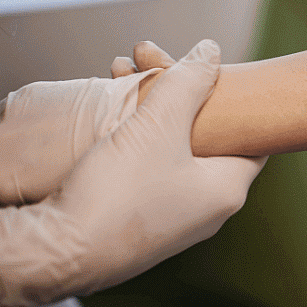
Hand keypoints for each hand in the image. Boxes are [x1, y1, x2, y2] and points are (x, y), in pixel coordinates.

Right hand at [0, 40, 266, 306]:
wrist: (53, 255)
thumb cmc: (116, 195)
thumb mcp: (159, 124)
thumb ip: (189, 81)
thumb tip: (212, 51)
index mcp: (228, 189)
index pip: (253, 136)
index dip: (235, 97)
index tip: (213, 71)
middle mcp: (207, 209)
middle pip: (204, 131)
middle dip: (176, 86)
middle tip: (145, 56)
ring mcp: (171, 218)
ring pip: (170, 144)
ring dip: (149, 104)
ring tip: (118, 69)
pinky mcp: (137, 221)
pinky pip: (146, 165)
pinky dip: (132, 133)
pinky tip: (107, 104)